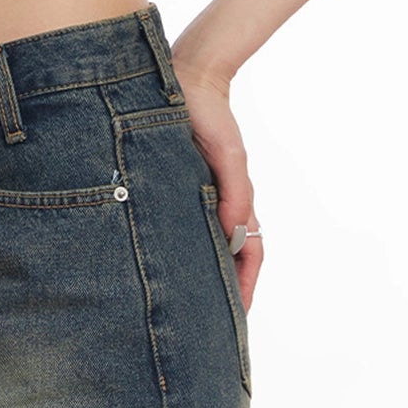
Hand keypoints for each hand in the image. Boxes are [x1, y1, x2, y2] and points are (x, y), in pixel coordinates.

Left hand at [172, 56, 262, 312]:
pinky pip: (179, 225)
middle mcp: (219, 205)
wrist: (188, 83)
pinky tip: (157, 262)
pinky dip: (178, 247)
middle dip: (220, 291)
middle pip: (227, 259)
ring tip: (182, 303)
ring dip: (198, 272)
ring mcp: (198, 198)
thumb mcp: (229, 156)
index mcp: (237, 202)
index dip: (244, 288)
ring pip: (203, 245)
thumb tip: (234, 232)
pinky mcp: (175, 187)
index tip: (235, 318)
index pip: (249, 255)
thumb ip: (235, 192)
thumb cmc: (213, 119)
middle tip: (205, 325)